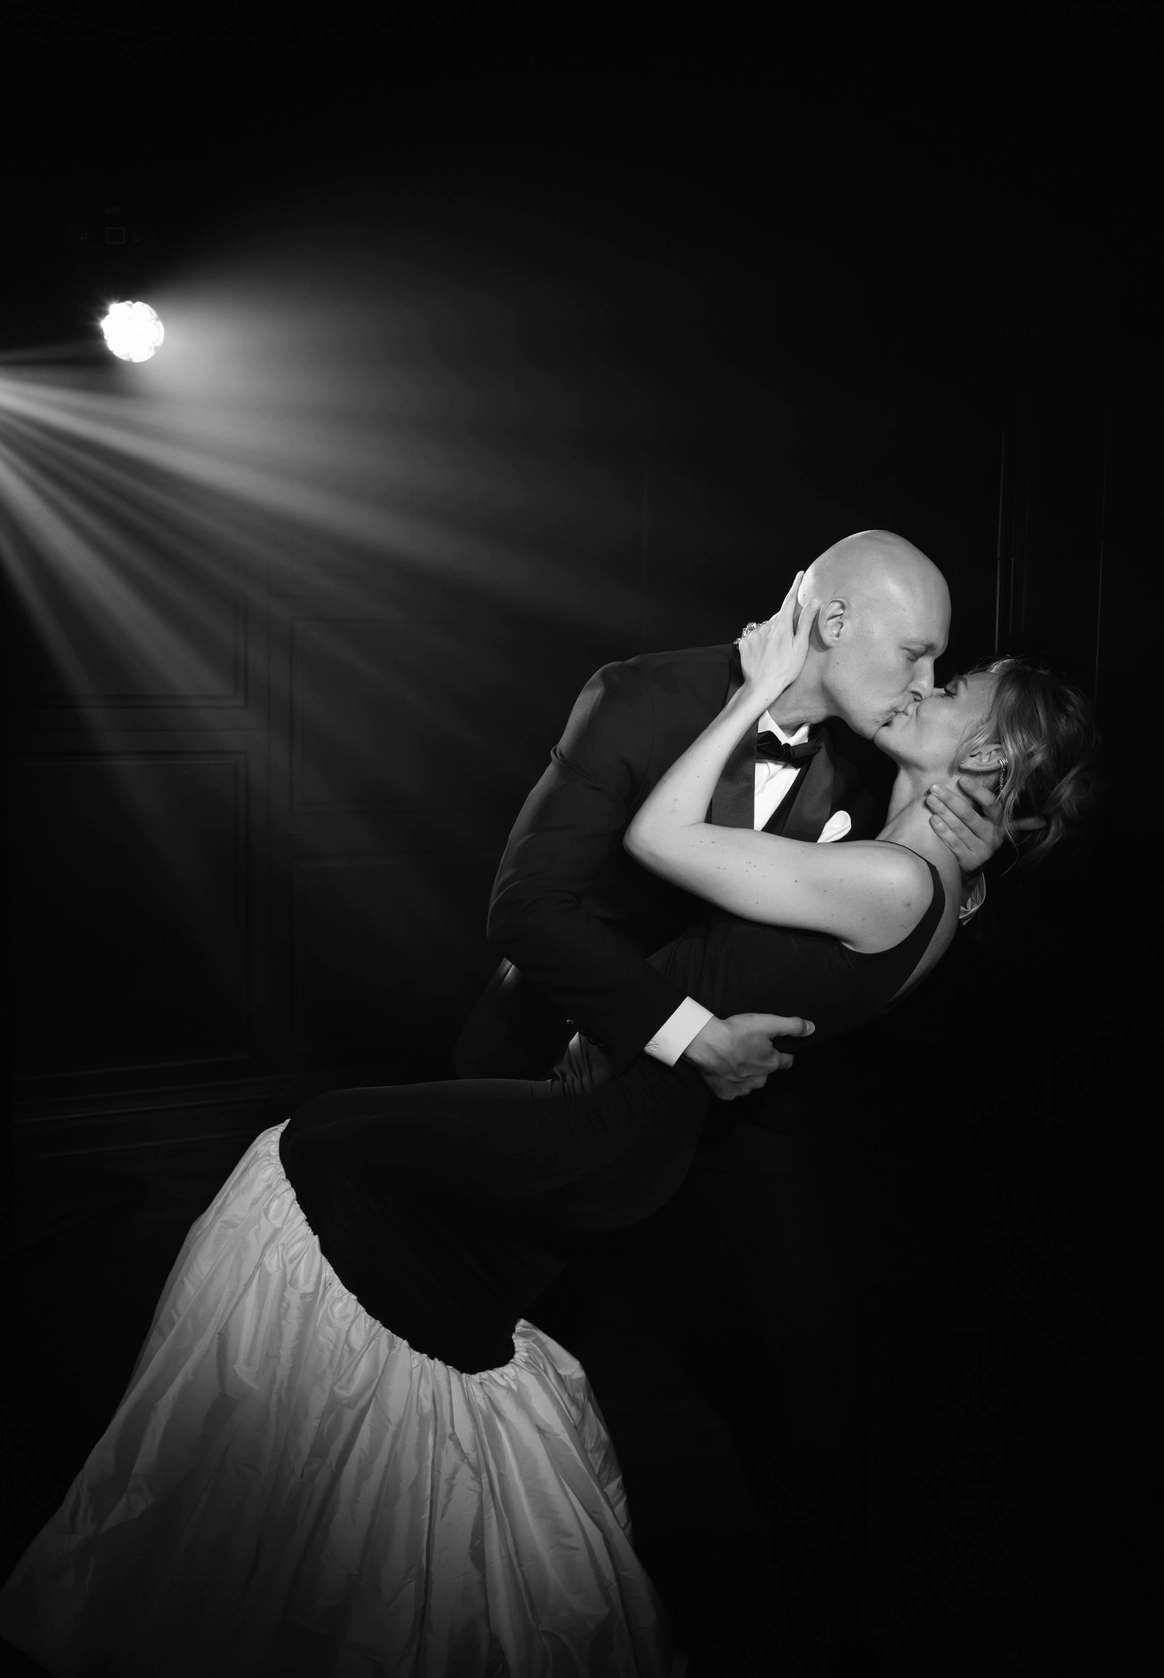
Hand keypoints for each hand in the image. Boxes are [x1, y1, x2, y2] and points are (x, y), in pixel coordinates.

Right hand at [683, 1011, 814, 1100]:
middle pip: (766, 1073)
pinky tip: (724, 1070)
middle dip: (760, 1064)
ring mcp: (742, 1090)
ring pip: (749, 1082)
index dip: (782, 1055)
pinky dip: (730, 1082)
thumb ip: (792, 1026)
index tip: (777, 1051)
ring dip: (745, 1074)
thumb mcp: (768, 1023)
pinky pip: (732, 1090)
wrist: (706, 1044)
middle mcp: (760, 1080)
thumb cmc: (736, 1032)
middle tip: (748, 1050)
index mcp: (771, 1064)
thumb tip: (812, 1028)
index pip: (785, 1061)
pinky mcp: (726, 1095)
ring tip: (734, 1059)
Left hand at [738, 574, 819, 705]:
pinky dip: (762, 641)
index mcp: (782, 626)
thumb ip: (806, 623)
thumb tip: (814, 602)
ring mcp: (753, 634)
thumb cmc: (785, 670)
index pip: (789, 601)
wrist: (761, 687)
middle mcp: (766, 626)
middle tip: (790, 640)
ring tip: (777, 653)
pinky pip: (756, 636)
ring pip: (767, 627)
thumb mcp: (801, 647)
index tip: (798, 574)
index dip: (795, 586)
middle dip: (786, 622)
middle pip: (779, 617)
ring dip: (773, 633)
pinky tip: (766, 654)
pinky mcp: (744, 642)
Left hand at [924, 775, 1038, 875]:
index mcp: (1000, 824)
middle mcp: (992, 837)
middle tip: (935, 787)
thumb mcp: (999, 829)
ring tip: (930, 799)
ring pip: (960, 828)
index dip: (977, 792)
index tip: (962, 780)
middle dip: (951, 800)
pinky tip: (933, 819)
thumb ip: (1018, 821)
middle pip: (970, 816)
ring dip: (943, 812)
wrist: (973, 868)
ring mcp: (981, 850)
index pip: (991, 805)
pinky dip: (943, 831)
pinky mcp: (969, 861)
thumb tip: (1044, 822)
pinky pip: (953, 844)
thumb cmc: (981, 837)